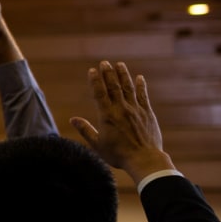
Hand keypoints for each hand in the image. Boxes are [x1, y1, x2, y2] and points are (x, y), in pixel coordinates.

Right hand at [70, 61, 172, 181]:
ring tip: (119, 64)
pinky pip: (143, 96)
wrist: (144, 159)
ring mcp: (136, 110)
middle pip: (114, 87)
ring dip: (123, 75)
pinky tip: (139, 78)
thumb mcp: (98, 144)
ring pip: (128, 88)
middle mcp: (121, 109)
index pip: (99, 94)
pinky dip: (141, 86)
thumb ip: (86, 130)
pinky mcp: (147, 113)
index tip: (92, 70)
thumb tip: (73, 119)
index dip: (95, 81)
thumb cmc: (119, 154)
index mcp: (107, 116)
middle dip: (108, 73)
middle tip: (105, 62)